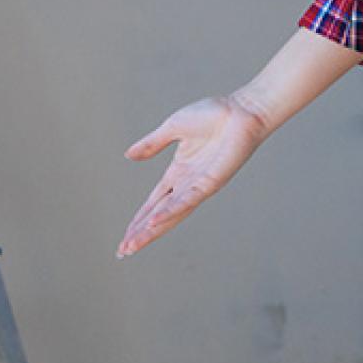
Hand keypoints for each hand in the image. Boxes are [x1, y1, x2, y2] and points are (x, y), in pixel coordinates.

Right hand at [118, 95, 269, 257]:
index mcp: (179, 173)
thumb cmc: (213, 115)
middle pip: (159, 215)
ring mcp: (199, 186)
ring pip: (170, 214)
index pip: (154, 202)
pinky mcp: (211, 182)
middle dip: (140, 233)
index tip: (125, 237)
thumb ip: (151, 144)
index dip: (138, 220)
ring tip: (132, 246)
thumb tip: (127, 156)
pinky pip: (187, 200)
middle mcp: (187, 184)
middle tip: (122, 252)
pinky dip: (169, 212)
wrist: (241, 110)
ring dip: (150, 231)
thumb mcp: (173, 127)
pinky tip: (153, 223)